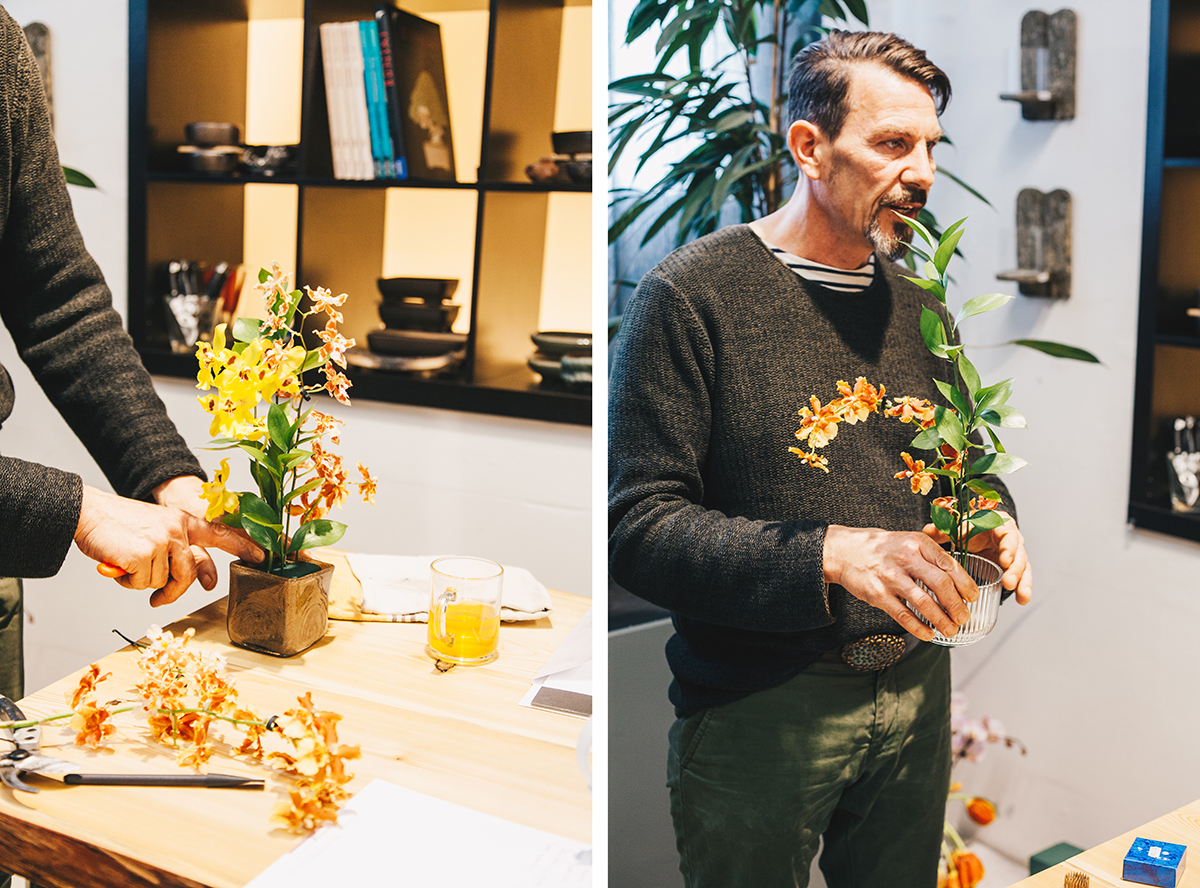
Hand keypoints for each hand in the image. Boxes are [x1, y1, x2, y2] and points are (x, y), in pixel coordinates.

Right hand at [75, 484, 264, 606]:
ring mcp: (162, 540)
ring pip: (163, 582)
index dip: (242, 545)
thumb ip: (178, 550)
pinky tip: (118, 564)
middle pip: (188, 575)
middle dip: (171, 592)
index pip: (220, 533)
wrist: (87, 514)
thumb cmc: (119, 528)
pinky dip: (127, 581)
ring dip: (142, 582)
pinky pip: (141, 584)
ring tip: (128, 565)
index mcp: (183, 521)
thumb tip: (198, 578)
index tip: (262, 555)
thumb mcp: (156, 532)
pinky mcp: (144, 553)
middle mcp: (178, 529)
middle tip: (156, 600)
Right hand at [822, 524, 978, 641]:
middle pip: (941, 585)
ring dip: (942, 621)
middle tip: (964, 618)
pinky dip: (919, 628)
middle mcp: (906, 558)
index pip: (950, 565)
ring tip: (950, 630)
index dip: (966, 584)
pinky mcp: (878, 594)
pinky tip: (928, 633)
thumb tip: (959, 579)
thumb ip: (932, 556)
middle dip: (957, 606)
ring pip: (924, 603)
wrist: (845, 551)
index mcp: (918, 543)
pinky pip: (903, 615)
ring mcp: (890, 577)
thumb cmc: (883, 548)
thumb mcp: (909, 541)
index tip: (972, 597)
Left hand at [922, 511, 1031, 604]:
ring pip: (1023, 566)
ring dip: (1023, 581)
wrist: (975, 533)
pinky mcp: (1013, 567)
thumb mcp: (956, 528)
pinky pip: (1022, 578)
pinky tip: (1022, 600)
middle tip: (1009, 582)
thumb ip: (944, 530)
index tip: (1004, 560)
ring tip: (1020, 595)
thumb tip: (927, 530)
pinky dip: (1023, 589)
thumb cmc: (968, 528)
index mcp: (999, 524)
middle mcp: (1010, 538)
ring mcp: (1014, 553)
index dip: (1008, 547)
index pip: (1008, 533)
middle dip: (1015, 569)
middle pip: (1018, 552)